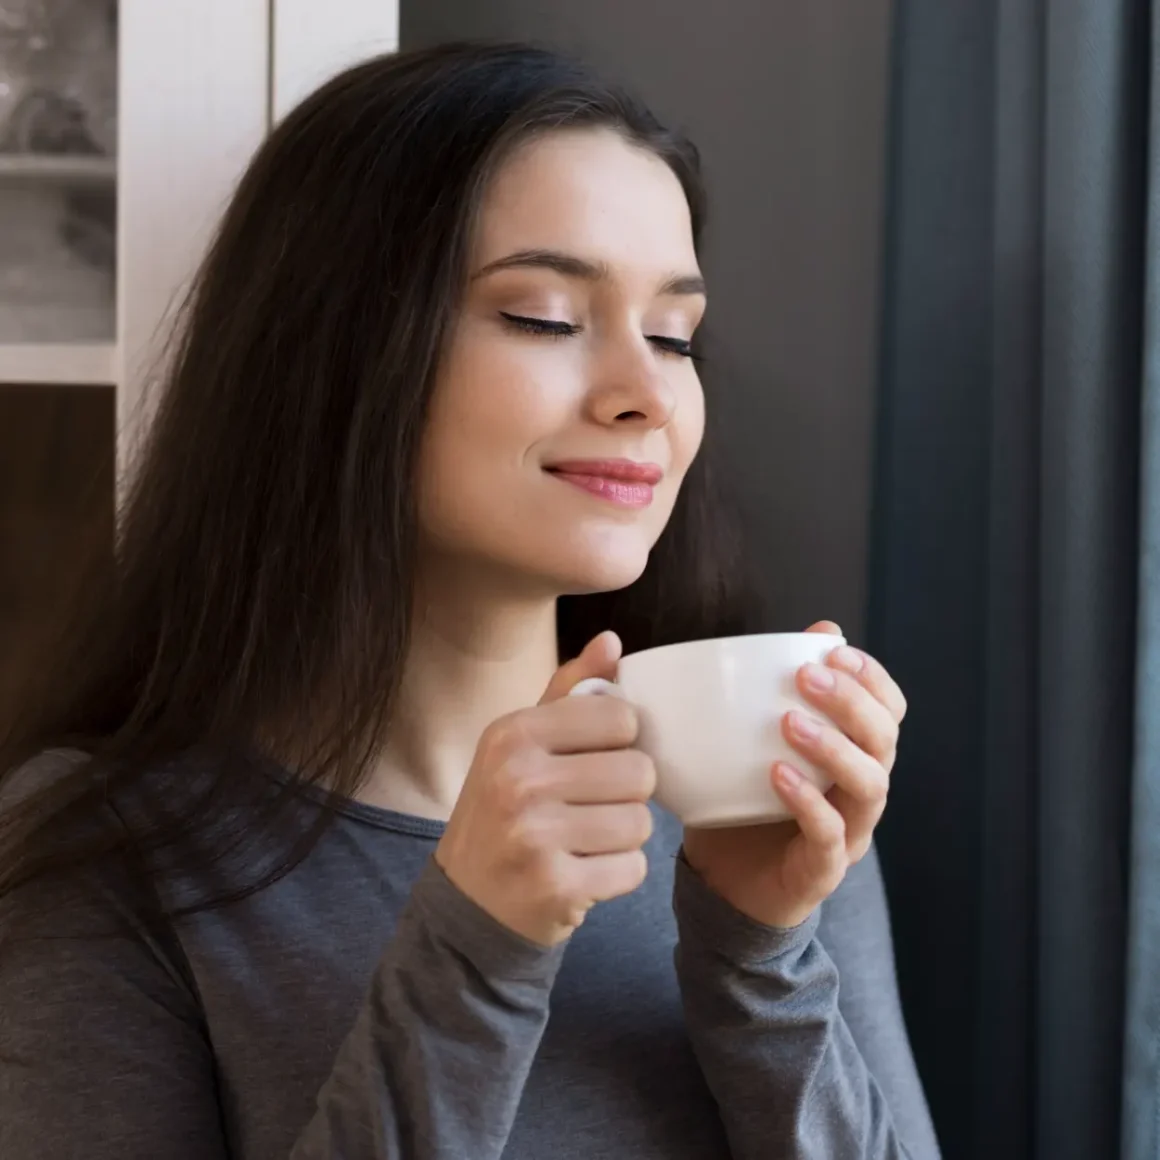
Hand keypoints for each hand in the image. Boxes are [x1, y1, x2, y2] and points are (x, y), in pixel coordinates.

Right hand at [435, 631, 656, 947]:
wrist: (467, 903)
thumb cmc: (504, 810)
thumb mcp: (522, 743)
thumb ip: (570, 691)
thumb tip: (611, 641)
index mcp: (513, 733)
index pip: (620, 717)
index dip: (620, 741)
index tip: (594, 759)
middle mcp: (518, 779)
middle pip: (639, 771)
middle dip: (626, 794)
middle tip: (590, 808)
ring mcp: (534, 835)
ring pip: (640, 822)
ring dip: (624, 836)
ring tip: (587, 840)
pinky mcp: (555, 885)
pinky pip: (632, 869)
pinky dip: (618, 874)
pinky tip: (585, 871)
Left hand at [681, 621, 906, 929]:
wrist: (725, 886)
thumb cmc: (744, 803)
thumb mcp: (752, 742)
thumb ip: (775, 693)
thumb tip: (806, 633)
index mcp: (854, 756)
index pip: (888, 711)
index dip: (873, 679)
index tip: (835, 650)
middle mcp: (861, 793)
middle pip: (884, 742)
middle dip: (853, 703)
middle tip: (808, 676)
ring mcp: (848, 834)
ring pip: (869, 787)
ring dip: (834, 748)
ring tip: (789, 722)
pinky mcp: (821, 871)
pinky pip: (829, 836)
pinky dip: (808, 803)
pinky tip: (778, 775)